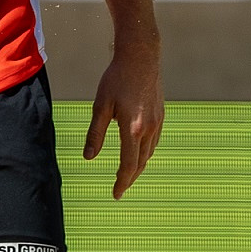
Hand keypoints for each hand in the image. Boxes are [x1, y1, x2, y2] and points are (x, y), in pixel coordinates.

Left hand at [82, 45, 162, 199]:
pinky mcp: (161, 115)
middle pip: (140, 163)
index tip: (115, 194)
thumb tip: (88, 157)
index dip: (122, 181)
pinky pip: (154, 141)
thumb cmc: (116, 79)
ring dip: (138, 166)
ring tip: (127, 173)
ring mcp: (158, 122)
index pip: (128, 164)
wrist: (141, 57)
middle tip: (119, 188)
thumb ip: (95, 133)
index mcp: (133, 129)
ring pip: (149, 153)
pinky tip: (138, 152)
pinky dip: (145, 152)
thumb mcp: (101, 106)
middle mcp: (149, 129)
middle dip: (130, 177)